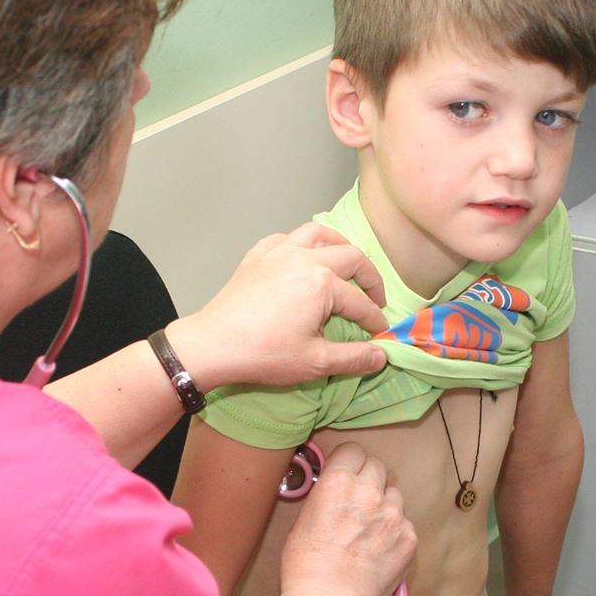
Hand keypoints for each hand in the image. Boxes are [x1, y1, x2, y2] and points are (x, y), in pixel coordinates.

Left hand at [166, 224, 391, 390]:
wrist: (213, 345)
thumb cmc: (263, 354)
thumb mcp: (316, 362)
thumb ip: (354, 358)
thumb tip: (382, 355)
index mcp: (322, 283)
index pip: (360, 302)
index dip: (374, 319)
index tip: (380, 333)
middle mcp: (304, 258)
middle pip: (350, 257)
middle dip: (369, 277)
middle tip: (374, 298)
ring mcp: (278, 252)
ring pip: (319, 233)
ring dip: (340, 245)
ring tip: (348, 263)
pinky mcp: (257, 256)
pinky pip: (286, 238)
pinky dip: (301, 243)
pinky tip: (303, 258)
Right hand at [277, 443, 415, 595]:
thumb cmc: (306, 566)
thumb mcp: (302, 520)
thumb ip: (324, 497)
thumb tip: (332, 491)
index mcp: (338, 482)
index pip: (353, 450)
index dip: (348, 461)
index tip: (346, 470)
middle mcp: (369, 492)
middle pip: (377, 467)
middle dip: (368, 479)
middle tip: (358, 499)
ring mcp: (394, 515)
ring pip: (395, 494)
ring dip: (384, 504)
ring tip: (369, 529)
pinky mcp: (409, 537)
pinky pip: (405, 523)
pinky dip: (395, 532)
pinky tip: (379, 549)